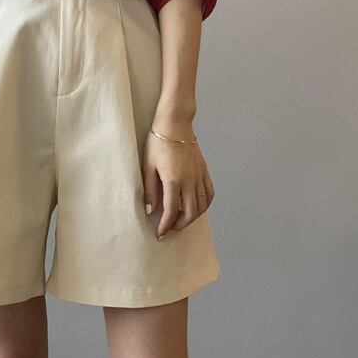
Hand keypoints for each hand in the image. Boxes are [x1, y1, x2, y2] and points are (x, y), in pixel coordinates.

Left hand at [141, 122, 214, 240]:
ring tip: (181, 220)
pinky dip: (205, 205)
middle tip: (169, 228)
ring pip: (202, 205)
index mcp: (173, 180)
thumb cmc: (158, 142)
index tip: (160, 233)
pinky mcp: (204, 170)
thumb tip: (151, 209)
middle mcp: (190, 180)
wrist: (175, 124)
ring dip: (193, 217)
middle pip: (189, 212)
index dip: (165, 225)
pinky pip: (210, 193)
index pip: (171, 211)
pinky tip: (197, 207)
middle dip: (180, 225)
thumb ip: (150, 189)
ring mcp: (199, 175)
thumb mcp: (148, 165)